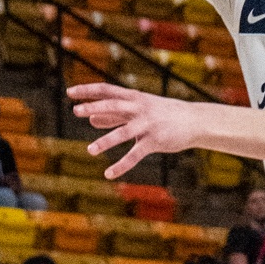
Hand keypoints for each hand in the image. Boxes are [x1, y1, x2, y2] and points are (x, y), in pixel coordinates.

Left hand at [68, 80, 202, 178]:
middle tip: (76, 111)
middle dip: (94, 107)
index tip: (70, 92)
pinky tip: (109, 174)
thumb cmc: (163, 114)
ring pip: (123, 133)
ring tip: (90, 150)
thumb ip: (114, 116)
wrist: (194, 121)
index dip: (88, 91)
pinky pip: (135, 155)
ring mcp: (147, 125)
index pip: (107, 90)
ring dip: (105, 141)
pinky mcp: (154, 141)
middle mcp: (139, 109)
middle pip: (113, 105)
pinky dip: (121, 165)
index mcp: (133, 98)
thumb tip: (90, 120)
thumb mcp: (139, 111)